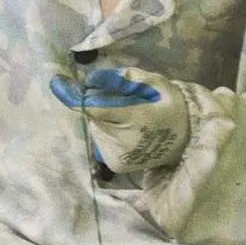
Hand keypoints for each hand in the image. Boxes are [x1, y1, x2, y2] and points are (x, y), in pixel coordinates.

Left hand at [50, 66, 189, 174]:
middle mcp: (123, 142)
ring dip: (104, 121)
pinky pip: (101, 141)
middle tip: (125, 102)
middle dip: (100, 106)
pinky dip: (108, 133)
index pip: (95, 108)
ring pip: (96, 129)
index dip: (73, 95)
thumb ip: (121, 79)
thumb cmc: (170, 103)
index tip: (57, 82)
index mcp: (135, 118)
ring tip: (130, 119)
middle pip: (93, 117)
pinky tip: (127, 132)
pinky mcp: (116, 165)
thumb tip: (90, 79)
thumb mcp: (152, 82)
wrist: (188, 137)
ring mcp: (119, 157)